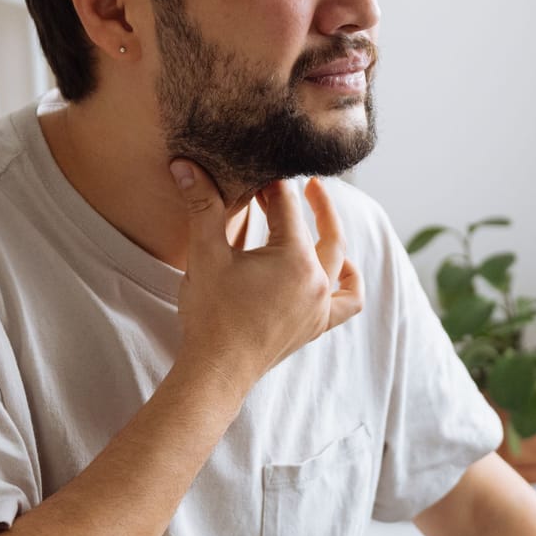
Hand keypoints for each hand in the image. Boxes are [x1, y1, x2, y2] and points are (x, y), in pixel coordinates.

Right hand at [170, 158, 363, 389]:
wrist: (217, 370)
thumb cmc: (211, 314)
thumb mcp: (205, 255)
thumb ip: (202, 206)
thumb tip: (185, 165)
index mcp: (295, 258)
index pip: (287, 207)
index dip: (271, 185)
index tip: (257, 171)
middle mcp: (316, 280)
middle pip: (324, 231)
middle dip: (316, 202)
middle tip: (309, 183)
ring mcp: (320, 305)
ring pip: (340, 262)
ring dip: (334, 238)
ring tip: (325, 221)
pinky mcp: (316, 325)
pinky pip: (347, 303)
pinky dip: (349, 283)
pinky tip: (342, 270)